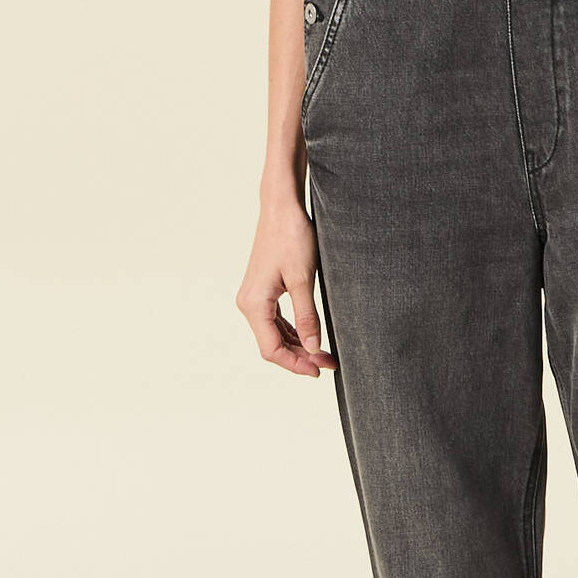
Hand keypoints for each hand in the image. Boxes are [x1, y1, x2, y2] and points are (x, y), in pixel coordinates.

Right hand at [237, 186, 334, 375]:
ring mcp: (254, 297)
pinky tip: (311, 337)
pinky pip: (276, 320)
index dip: (296, 364)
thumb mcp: (303, 279)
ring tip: (324, 354)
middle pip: (272, 344)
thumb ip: (307, 316)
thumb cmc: (292, 237)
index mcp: (254, 304)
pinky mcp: (262, 290)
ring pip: (274, 333)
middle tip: (329, 364)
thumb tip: (314, 348)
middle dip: (300, 357)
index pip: (271, 349)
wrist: (281, 207)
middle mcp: (248, 303)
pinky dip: (293, 331)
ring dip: (298, 346)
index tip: (320, 371)